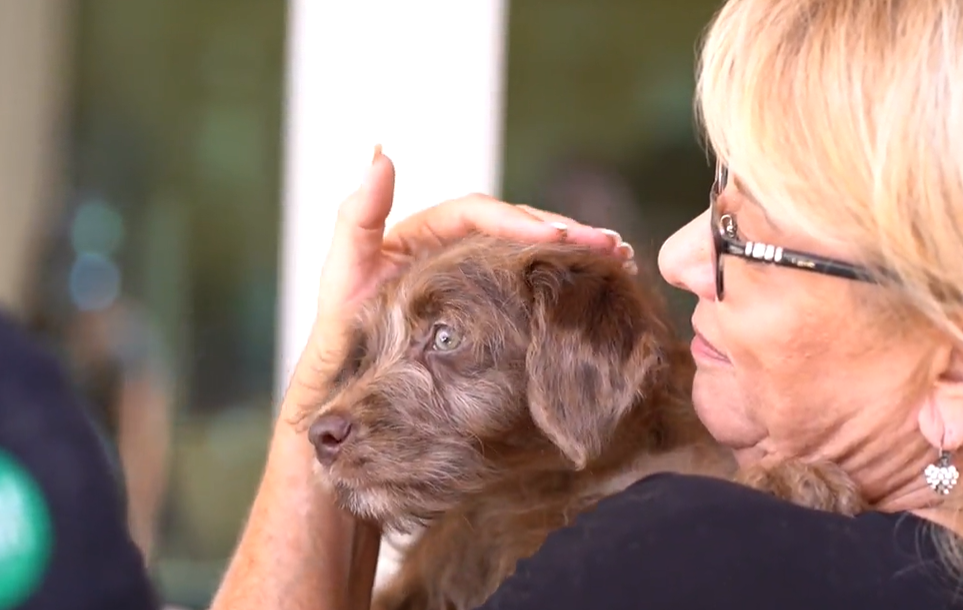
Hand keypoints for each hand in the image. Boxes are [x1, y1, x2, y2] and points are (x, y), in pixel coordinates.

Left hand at [284, 148, 633, 416]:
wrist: (352, 395)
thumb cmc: (342, 337)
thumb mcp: (345, 274)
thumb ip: (358, 215)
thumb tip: (382, 151)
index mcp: (428, 232)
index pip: (483, 213)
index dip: (521, 220)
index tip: (559, 238)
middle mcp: (457, 248)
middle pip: (519, 227)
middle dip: (566, 232)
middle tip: (610, 245)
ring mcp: (477, 279)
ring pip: (532, 254)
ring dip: (576, 252)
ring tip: (619, 257)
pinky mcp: (491, 309)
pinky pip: (531, 285)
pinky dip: (563, 279)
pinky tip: (599, 283)